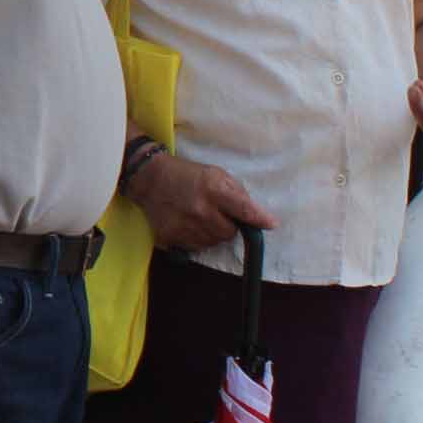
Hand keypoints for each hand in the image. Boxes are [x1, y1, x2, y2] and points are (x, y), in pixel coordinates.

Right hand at [132, 152, 276, 252]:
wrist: (150, 180)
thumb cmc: (188, 175)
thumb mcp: (215, 174)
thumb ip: (236, 193)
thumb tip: (256, 216)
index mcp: (212, 188)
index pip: (242, 209)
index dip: (259, 218)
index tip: (272, 224)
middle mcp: (200, 209)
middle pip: (229, 233)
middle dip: (228, 226)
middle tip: (218, 214)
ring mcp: (184, 226)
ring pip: (213, 243)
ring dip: (213, 234)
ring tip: (201, 218)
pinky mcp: (172, 237)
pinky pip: (196, 248)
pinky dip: (197, 239)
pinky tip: (189, 224)